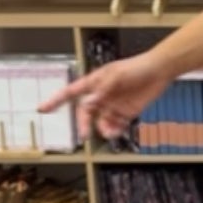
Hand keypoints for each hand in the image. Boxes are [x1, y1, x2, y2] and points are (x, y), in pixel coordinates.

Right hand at [38, 50, 165, 140]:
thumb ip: (102, 91)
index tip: (42, 108)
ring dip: (101, 129)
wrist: (159, 71)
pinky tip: (117, 132)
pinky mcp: (126, 113)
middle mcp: (101, 95)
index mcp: (94, 83)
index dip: (56, 100)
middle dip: (83, 124)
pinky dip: (114, 131)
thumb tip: (87, 104)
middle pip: (85, 113)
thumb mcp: (117, 76)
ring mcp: (113, 105)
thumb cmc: (136, 68)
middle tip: (84, 135)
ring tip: (109, 132)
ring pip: (100, 122)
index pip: (71, 92)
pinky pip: (115, 126)